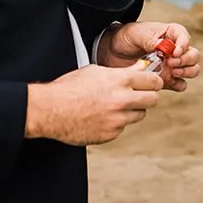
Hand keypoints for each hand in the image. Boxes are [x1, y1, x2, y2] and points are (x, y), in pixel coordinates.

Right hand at [26, 64, 161, 144]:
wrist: (49, 110)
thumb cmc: (69, 88)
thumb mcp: (96, 71)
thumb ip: (122, 72)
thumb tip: (141, 68)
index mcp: (120, 80)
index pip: (153, 81)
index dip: (154, 82)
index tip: (152, 83)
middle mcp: (122, 100)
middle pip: (153, 100)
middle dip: (148, 97)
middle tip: (139, 96)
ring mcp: (117, 119)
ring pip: (139, 115)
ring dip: (132, 111)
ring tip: (114, 107)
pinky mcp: (110, 134)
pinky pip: (122, 128)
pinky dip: (115, 123)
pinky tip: (100, 118)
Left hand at [100, 21, 199, 90]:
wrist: (111, 52)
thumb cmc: (125, 37)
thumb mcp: (136, 33)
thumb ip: (151, 40)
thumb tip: (164, 47)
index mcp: (170, 34)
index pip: (185, 37)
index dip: (184, 44)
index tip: (175, 52)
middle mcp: (175, 50)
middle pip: (193, 55)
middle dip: (186, 60)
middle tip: (171, 63)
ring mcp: (172, 65)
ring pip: (192, 70)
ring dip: (186, 72)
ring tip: (172, 72)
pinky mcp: (166, 79)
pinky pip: (180, 84)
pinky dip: (178, 85)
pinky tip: (168, 83)